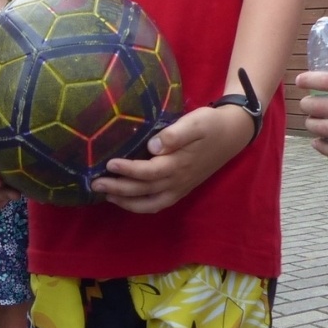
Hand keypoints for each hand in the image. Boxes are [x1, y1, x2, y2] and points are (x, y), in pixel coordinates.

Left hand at [94, 103, 253, 212]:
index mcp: (179, 164)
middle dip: (118, 189)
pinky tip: (127, 199)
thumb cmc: (211, 124)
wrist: (233, 134)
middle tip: (95, 183)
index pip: (148, 172)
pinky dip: (141, 205)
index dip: (127, 170)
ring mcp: (180, 187)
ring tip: (106, 194)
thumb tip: (153, 146)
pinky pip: (158, 204)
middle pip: (143, 191)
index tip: (109, 164)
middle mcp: (178, 181)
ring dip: (127, 202)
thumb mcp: (196, 122)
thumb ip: (175, 135)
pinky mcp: (182, 188)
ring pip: (150, 203)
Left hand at [298, 54, 327, 161]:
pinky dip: (324, 147)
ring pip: (324, 129)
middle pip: (320, 106)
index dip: (308, 80)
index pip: (327, 81)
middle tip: (304, 105)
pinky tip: (319, 143)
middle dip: (306, 105)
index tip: (299, 81)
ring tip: (310, 123)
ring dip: (312, 125)